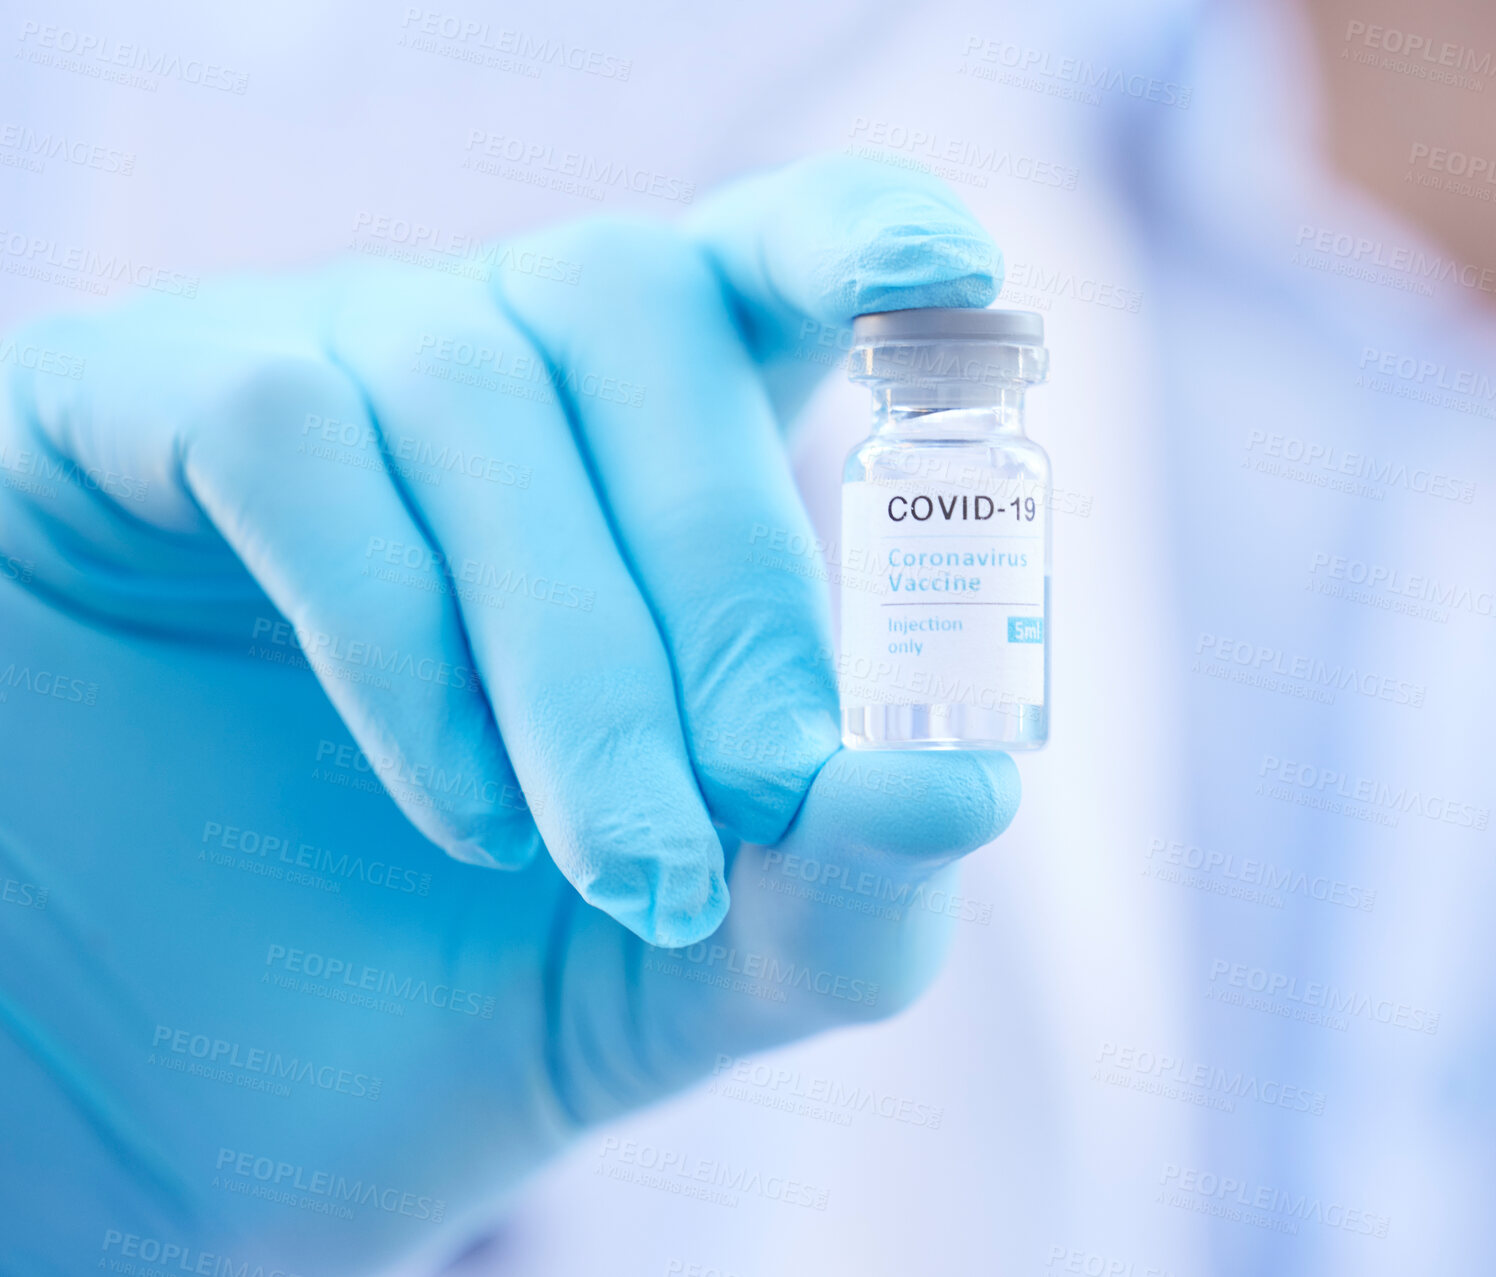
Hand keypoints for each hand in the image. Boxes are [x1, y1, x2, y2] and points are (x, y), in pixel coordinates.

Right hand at [0, 154, 1017, 1270]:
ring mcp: (310, 366)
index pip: (770, 256)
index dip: (860, 237)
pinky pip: (290, 434)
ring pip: (475, 388)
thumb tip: (975, 779)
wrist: (173, 1085)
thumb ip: (844, 887)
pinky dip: (400, 632)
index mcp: (645, 448)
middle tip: (767, 780)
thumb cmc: (452, 990)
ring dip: (575, 648)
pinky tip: (451, 800)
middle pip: (639, 303)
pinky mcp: (134, 405)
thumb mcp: (696, 969)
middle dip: (733, 568)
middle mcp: (485, 363)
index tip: (963, 288)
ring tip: (619, 862)